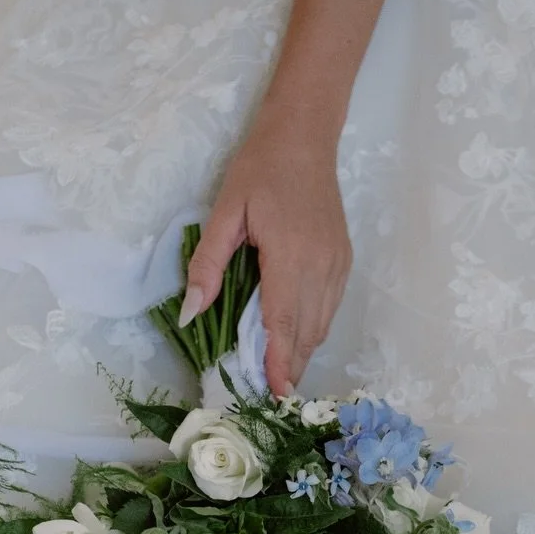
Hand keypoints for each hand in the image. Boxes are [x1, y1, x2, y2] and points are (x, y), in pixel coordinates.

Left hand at [181, 116, 351, 398]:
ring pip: (322, 324)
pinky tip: (294, 339)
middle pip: (307, 332)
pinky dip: (312, 330)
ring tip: (280, 376)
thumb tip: (190, 312)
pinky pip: (330, 308)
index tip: (274, 394)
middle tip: (270, 396)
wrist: (305, 137)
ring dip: (302, 352)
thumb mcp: (225, 213)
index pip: (284, 323)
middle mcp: (321, 267)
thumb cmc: (260, 169)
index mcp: (291, 257)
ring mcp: (337, 265)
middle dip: (290, 367)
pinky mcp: (343, 261)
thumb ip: (208, 264)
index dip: (279, 363)